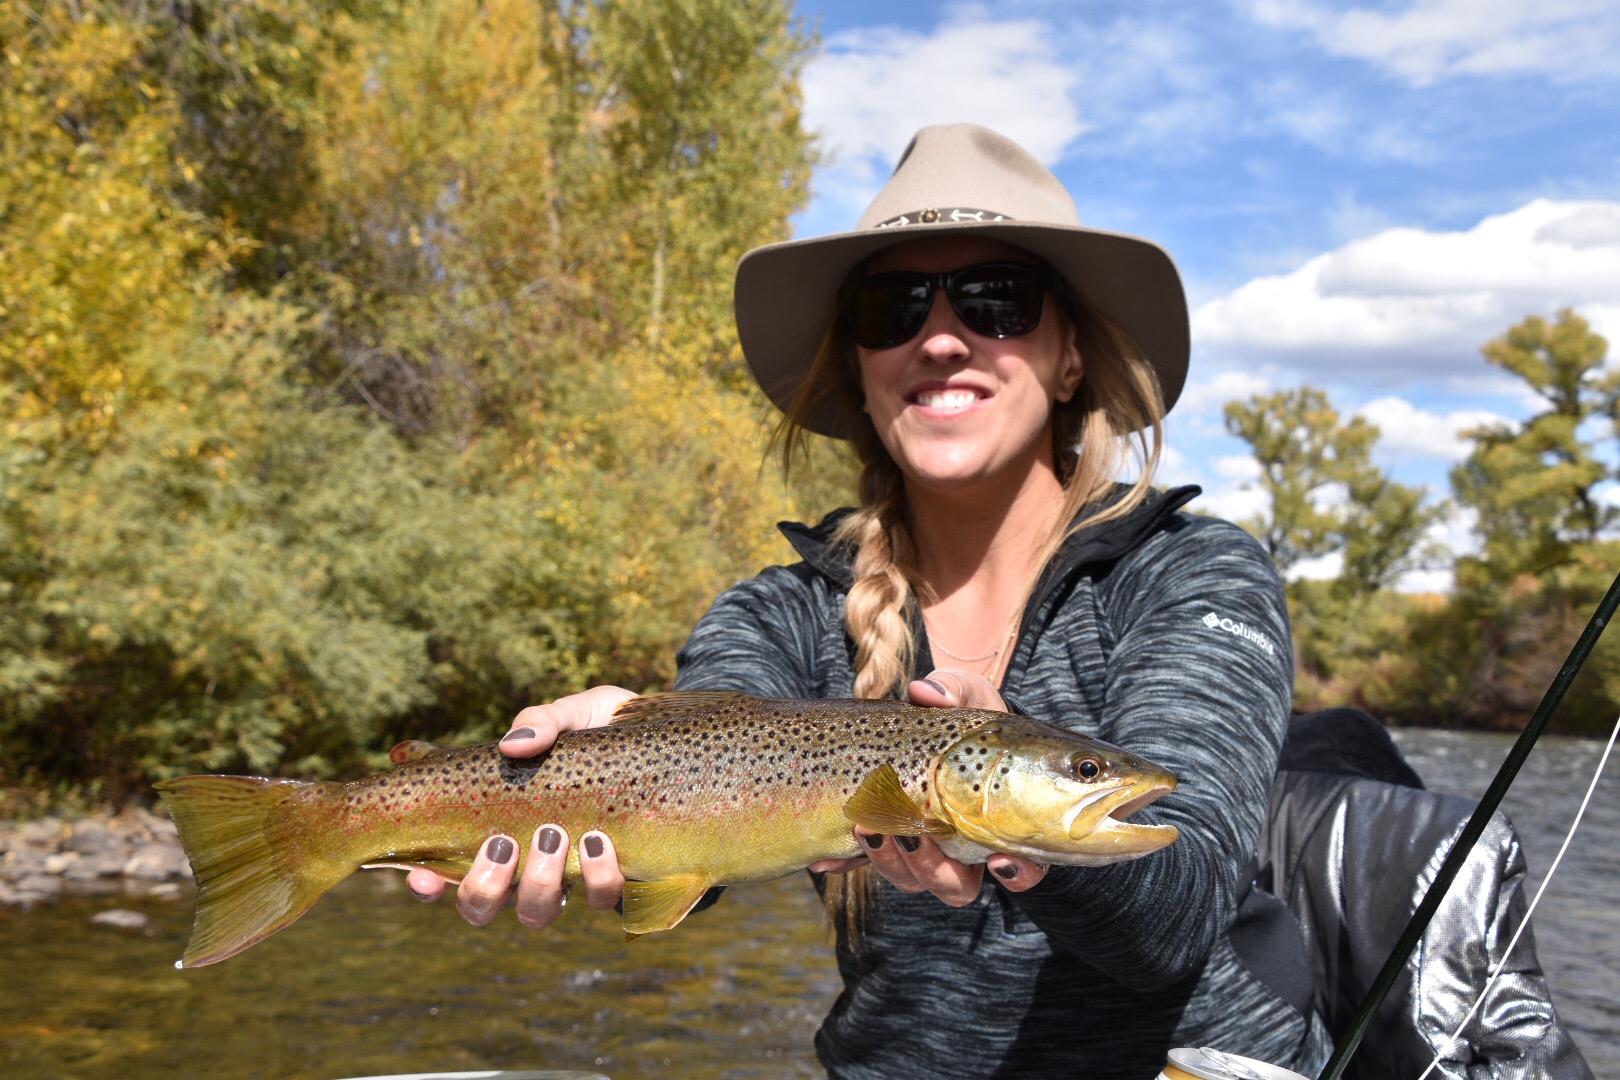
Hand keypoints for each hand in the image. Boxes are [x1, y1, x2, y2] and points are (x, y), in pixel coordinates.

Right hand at [405, 686, 635, 924]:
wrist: (674, 743)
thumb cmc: (609, 730)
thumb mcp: (575, 713)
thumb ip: (542, 721)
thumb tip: (514, 746)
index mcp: (501, 823)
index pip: (445, 865)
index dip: (425, 881)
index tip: (421, 873)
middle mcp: (528, 859)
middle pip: (482, 906)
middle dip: (484, 886)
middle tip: (503, 843)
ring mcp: (571, 874)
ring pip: (536, 911)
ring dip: (536, 884)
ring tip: (553, 837)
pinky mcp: (620, 879)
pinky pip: (602, 900)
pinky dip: (598, 876)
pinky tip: (600, 839)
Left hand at [852, 668, 1049, 898]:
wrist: (927, 720)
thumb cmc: (962, 712)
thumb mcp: (966, 694)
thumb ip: (953, 690)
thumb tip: (926, 692)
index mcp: (1003, 821)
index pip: (1026, 866)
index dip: (1018, 873)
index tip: (997, 860)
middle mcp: (966, 849)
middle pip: (957, 886)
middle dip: (933, 868)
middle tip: (914, 835)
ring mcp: (924, 851)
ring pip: (912, 881)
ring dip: (889, 862)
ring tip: (867, 826)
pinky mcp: (885, 843)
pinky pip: (864, 867)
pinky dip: (844, 864)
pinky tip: (824, 859)